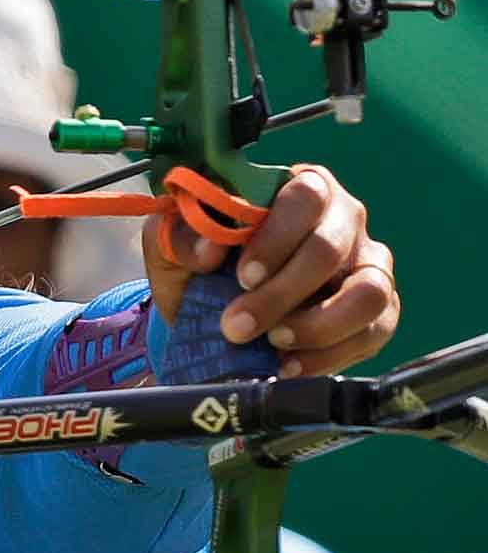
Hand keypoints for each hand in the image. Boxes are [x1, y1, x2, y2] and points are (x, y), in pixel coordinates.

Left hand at [142, 165, 398, 377]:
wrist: (209, 315)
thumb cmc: (200, 264)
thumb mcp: (172, 245)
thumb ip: (179, 235)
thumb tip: (209, 247)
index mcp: (299, 187)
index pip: (306, 195)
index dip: (276, 238)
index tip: (242, 276)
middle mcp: (343, 220)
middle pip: (331, 248)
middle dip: (281, 293)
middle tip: (237, 325)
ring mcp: (367, 265)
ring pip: (370, 292)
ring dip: (318, 325)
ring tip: (273, 342)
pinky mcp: (379, 311)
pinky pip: (376, 332)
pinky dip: (332, 355)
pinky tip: (290, 365)